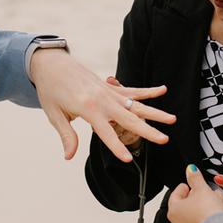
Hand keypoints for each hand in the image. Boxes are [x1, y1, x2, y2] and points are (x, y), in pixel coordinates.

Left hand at [29, 49, 174, 161]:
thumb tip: (69, 156)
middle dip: (147, 130)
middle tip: (164, 139)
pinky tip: (163, 90)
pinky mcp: (109, 87)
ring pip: (136, 104)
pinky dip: (147, 90)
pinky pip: (132, 90)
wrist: (51, 64)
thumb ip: (66, 135)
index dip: (117, 147)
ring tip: (172, 119)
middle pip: (129, 118)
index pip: (105, 133)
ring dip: (155, 111)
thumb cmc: (50, 90)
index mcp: (87, 108)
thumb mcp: (54, 114)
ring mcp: (108, 92)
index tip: (128, 159)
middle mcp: (102, 99)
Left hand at [167, 164, 222, 222]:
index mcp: (174, 209)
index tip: (189, 185)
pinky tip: (211, 218)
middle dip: (192, 199)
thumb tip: (190, 170)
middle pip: (182, 207)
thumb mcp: (202, 189)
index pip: (175, 195)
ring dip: (197, 211)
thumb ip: (195, 178)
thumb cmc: (208, 214)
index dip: (184, 188)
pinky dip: (202, 221)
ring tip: (209, 205)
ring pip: (189, 218)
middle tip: (201, 194)